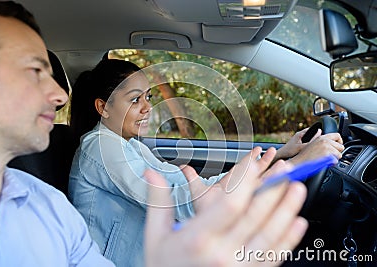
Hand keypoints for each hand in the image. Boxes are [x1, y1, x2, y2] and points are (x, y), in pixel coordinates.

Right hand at [144, 147, 307, 266]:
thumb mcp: (155, 236)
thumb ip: (158, 202)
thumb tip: (152, 173)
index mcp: (197, 239)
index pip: (228, 205)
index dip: (245, 182)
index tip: (254, 164)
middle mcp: (221, 253)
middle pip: (254, 216)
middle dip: (273, 189)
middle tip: (286, 170)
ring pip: (270, 235)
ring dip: (286, 210)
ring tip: (298, 189)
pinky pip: (274, 257)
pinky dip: (289, 239)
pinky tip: (298, 223)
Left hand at [274, 128, 320, 161]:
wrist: (281, 155)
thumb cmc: (288, 151)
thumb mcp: (301, 147)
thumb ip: (310, 143)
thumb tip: (319, 140)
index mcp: (300, 133)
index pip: (313, 129)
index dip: (319, 132)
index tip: (326, 137)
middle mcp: (300, 134)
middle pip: (312, 133)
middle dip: (317, 137)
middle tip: (323, 141)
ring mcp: (299, 138)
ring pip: (309, 137)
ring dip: (314, 140)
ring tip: (319, 145)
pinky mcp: (298, 142)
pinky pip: (307, 141)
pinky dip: (310, 144)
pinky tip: (312, 149)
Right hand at [288, 132, 343, 164]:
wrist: (299, 161)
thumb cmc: (304, 155)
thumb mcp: (312, 143)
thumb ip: (321, 140)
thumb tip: (328, 139)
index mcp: (322, 137)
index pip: (337, 136)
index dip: (339, 142)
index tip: (336, 147)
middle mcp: (325, 141)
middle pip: (341, 147)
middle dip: (336, 152)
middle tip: (329, 156)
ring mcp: (327, 148)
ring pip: (339, 155)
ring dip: (334, 159)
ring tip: (325, 160)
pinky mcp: (327, 155)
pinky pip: (336, 161)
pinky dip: (331, 164)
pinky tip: (325, 163)